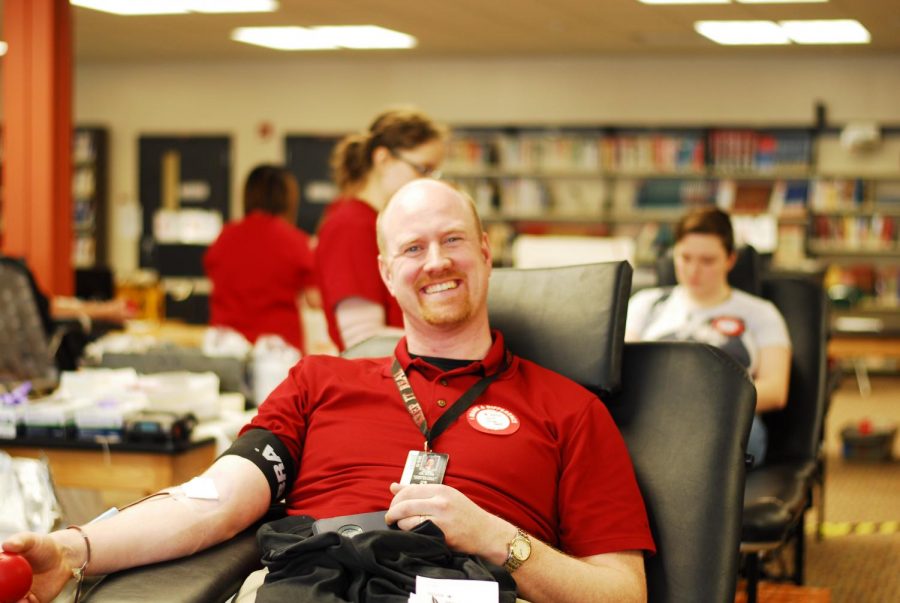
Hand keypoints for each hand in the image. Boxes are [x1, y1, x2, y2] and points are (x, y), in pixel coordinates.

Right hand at [2, 532, 75, 602]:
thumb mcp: (32, 540)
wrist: (62, 557)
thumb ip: (20, 541)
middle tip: (6, 599)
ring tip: (23, 600)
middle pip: (2, 595)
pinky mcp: (30, 601)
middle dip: (3, 598)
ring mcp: (17, 595)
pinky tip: (31, 600)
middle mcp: (7, 585)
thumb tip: (7, 544)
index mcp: (2, 570)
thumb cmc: (43, 546)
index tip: (1, 586)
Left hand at [385, 482, 512, 564]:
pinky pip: (415, 530)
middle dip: (392, 511)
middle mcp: (440, 500)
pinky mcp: (441, 532)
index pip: (409, 489)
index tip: (393, 505)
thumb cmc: (466, 515)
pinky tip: (409, 532)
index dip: (396, 498)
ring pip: (407, 517)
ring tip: (399, 525)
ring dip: (398, 522)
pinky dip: (407, 531)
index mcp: (441, 489)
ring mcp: (441, 517)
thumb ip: (419, 491)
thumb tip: (393, 486)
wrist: (486, 533)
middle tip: (390, 517)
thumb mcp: (445, 496)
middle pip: (405, 503)